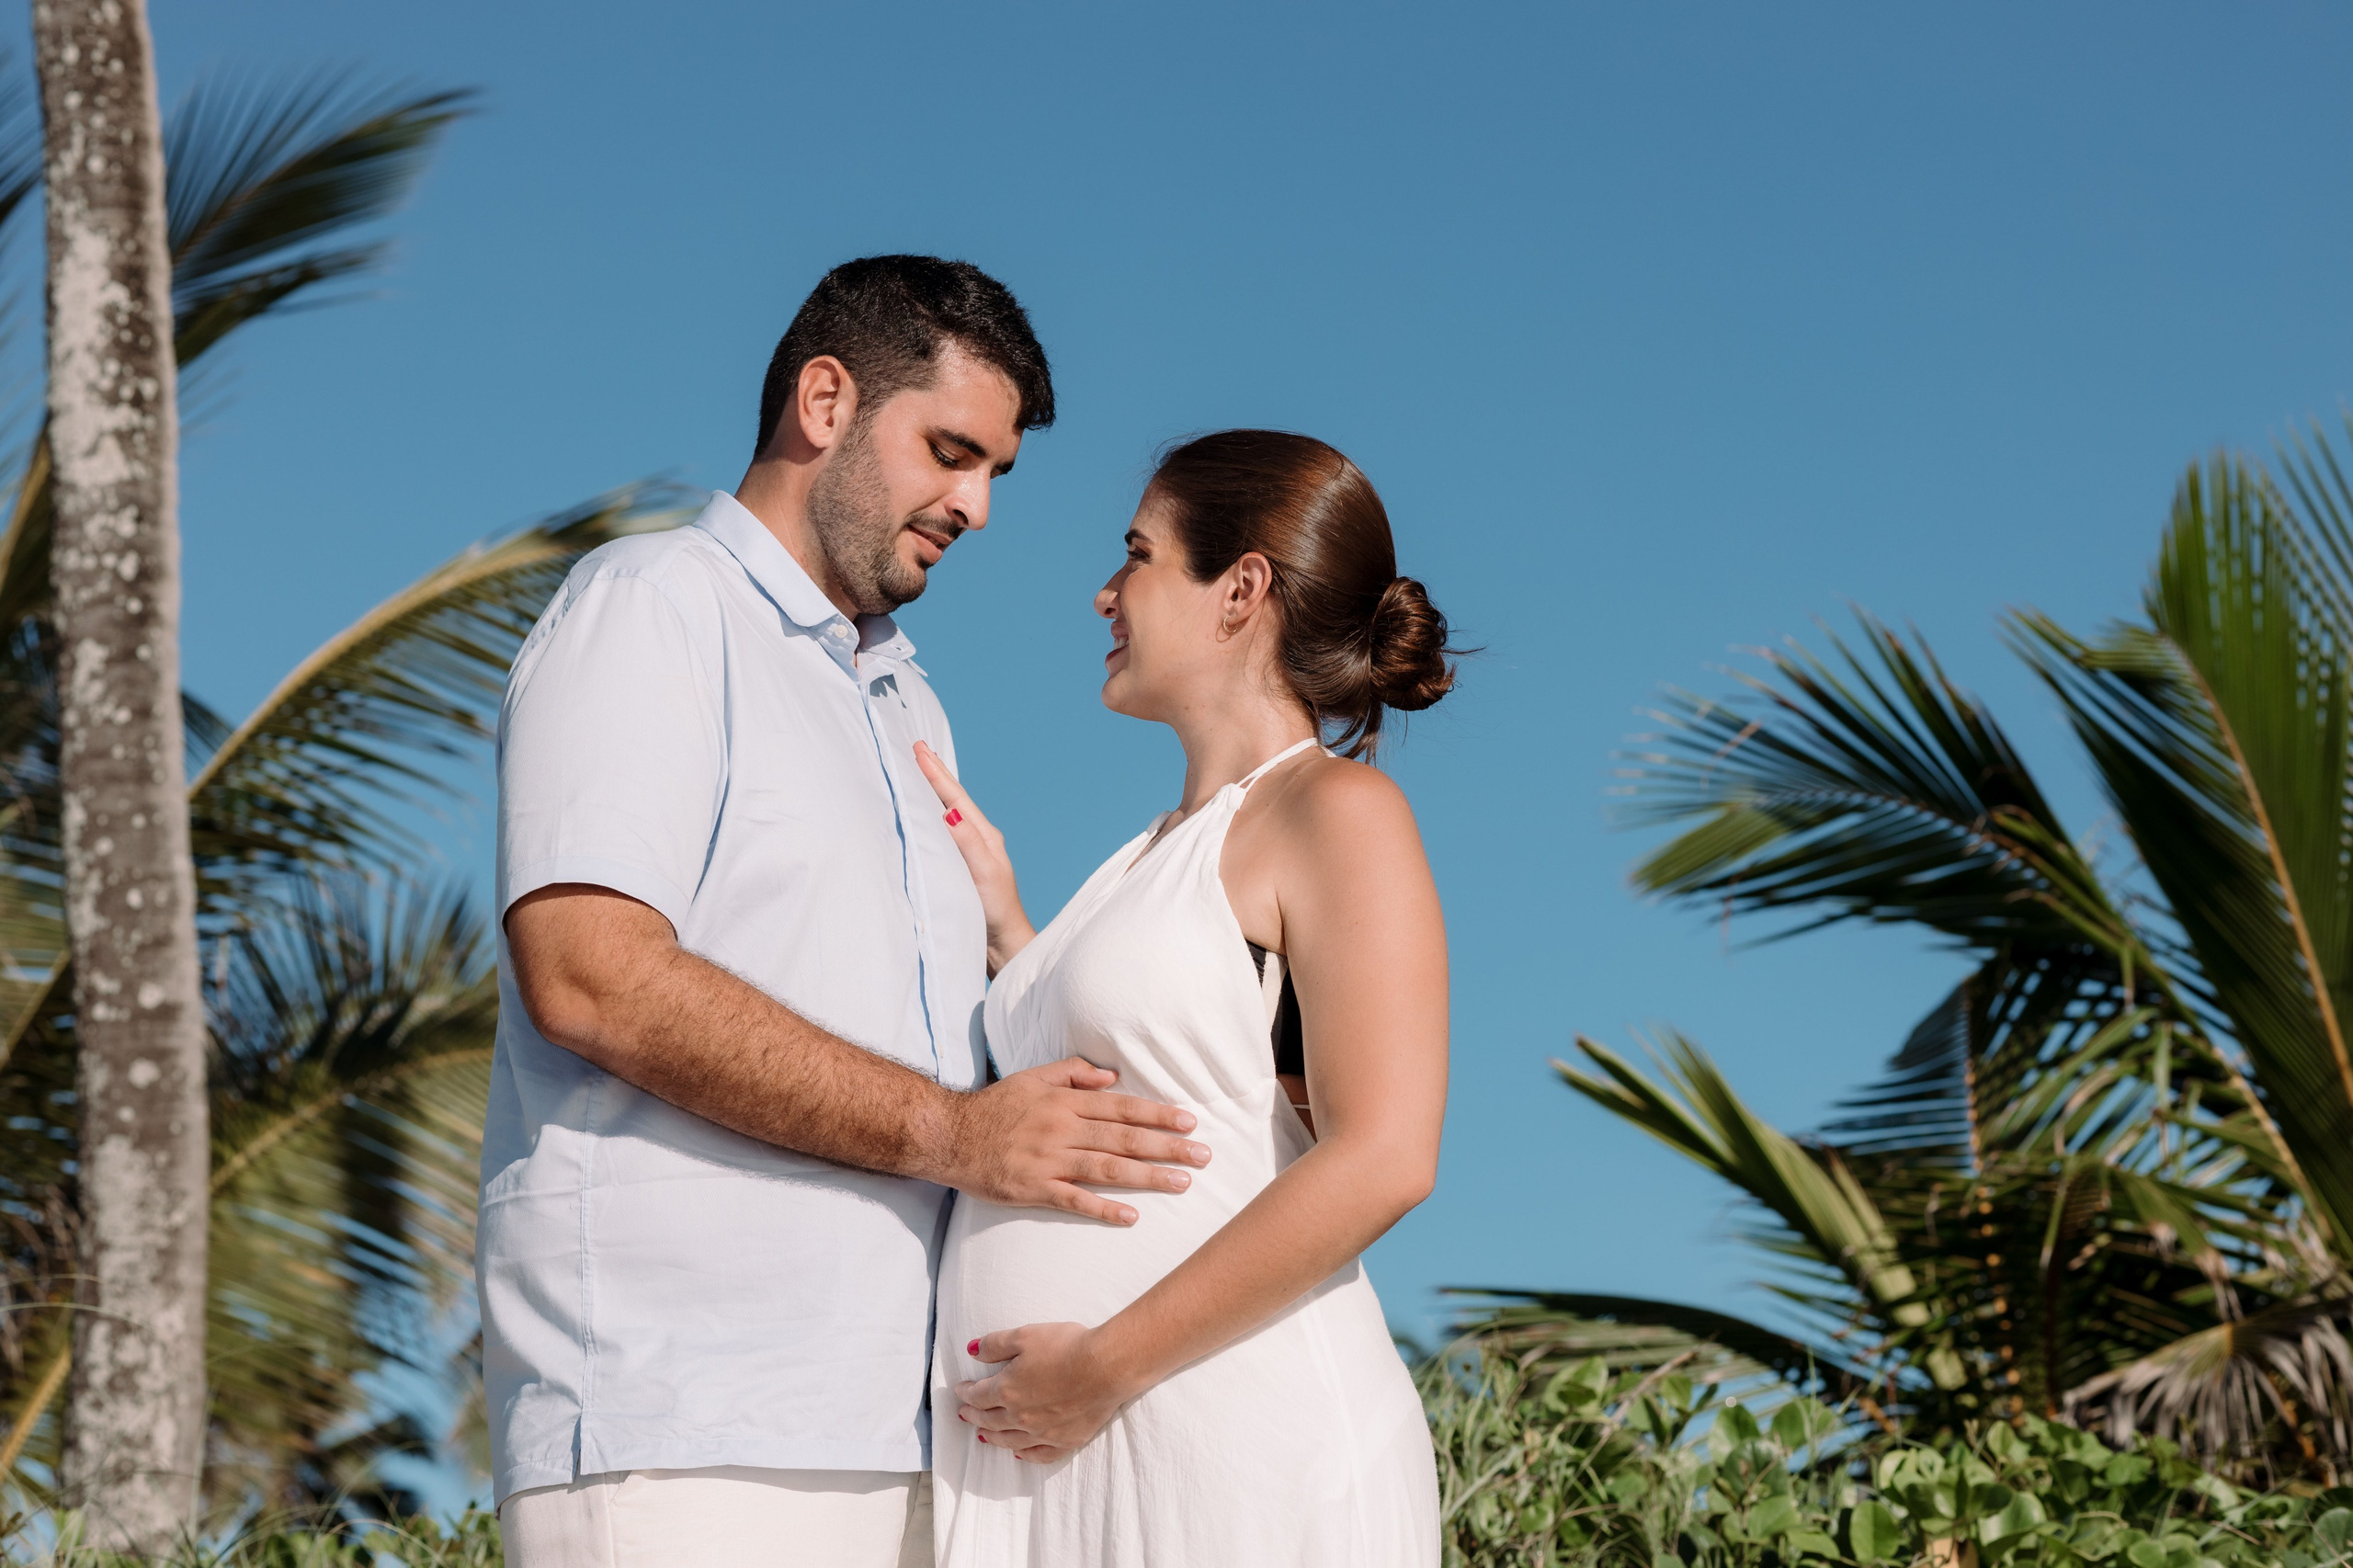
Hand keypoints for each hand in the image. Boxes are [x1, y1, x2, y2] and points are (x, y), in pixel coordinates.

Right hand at [914, 741, 1032, 973]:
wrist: (1003, 944)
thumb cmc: (996, 912)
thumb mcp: (983, 874)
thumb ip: (967, 843)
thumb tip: (950, 812)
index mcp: (985, 836)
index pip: (956, 798)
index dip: (936, 774)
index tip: (919, 750)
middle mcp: (978, 839)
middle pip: (952, 799)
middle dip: (934, 774)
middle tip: (917, 748)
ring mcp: (970, 852)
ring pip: (947, 813)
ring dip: (932, 791)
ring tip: (917, 771)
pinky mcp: (962, 866)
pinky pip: (943, 831)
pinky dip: (931, 815)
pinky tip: (923, 813)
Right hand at [945, 1057, 1209, 1224]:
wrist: (949, 1135)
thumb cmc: (995, 1106)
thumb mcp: (1033, 1077)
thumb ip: (1073, 1074)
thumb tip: (1112, 1077)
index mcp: (1065, 1103)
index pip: (1122, 1107)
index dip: (1157, 1113)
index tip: (1189, 1121)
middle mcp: (1062, 1130)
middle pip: (1124, 1138)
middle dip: (1168, 1146)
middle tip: (1204, 1154)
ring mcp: (1049, 1161)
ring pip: (1108, 1169)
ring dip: (1148, 1176)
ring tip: (1183, 1182)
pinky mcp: (1034, 1189)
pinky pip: (1074, 1201)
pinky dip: (1104, 1209)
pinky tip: (1131, 1216)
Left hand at [956, 1322, 1137, 1462]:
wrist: (1105, 1367)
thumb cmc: (1066, 1346)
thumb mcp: (1025, 1335)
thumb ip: (994, 1344)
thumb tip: (971, 1351)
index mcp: (1006, 1390)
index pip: (978, 1395)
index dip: (966, 1392)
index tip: (960, 1391)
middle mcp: (1020, 1417)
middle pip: (990, 1420)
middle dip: (974, 1416)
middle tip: (964, 1415)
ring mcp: (1043, 1433)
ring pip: (1010, 1441)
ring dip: (993, 1438)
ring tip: (983, 1436)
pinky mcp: (1066, 1441)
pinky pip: (1039, 1455)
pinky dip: (1026, 1455)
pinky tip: (1020, 1454)